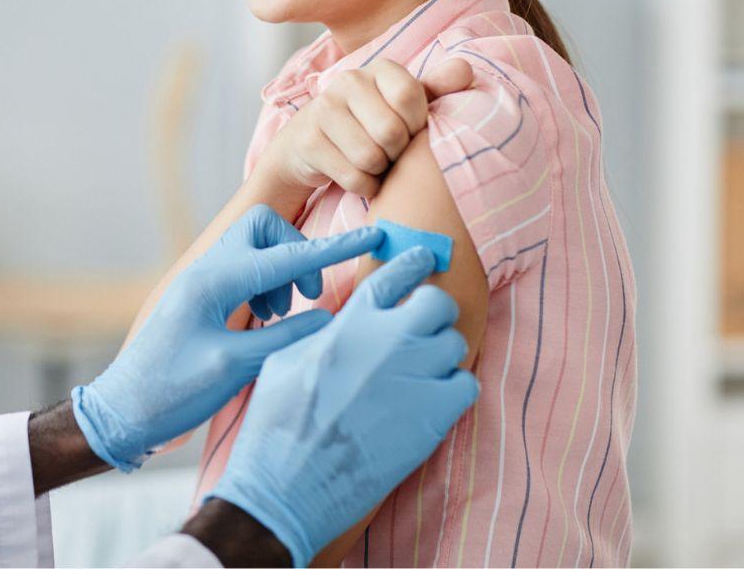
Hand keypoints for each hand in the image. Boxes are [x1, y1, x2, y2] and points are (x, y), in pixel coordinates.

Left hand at [70, 205, 383, 471]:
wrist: (121, 412)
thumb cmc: (170, 394)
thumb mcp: (234, 368)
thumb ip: (284, 338)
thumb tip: (327, 318)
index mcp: (214, 283)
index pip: (285, 256)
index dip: (333, 248)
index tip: (372, 232)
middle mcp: (205, 273)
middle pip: (264, 230)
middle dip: (295, 253)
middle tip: (306, 297)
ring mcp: (201, 284)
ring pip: (255, 251)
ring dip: (279, 275)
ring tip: (279, 316)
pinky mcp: (200, 300)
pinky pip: (243, 273)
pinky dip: (264, 289)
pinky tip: (261, 322)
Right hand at [207, 246, 479, 567]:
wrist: (287, 485)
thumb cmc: (276, 425)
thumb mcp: (285, 360)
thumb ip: (322, 332)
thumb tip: (342, 323)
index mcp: (348, 323)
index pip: (394, 275)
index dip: (414, 262)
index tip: (426, 259)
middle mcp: (386, 340)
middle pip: (437, 302)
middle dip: (433, 313)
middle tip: (422, 333)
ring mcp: (413, 376)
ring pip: (455, 343)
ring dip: (442, 356)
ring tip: (419, 377)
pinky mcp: (433, 415)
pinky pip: (466, 384)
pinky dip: (454, 391)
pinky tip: (432, 404)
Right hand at [251, 58, 473, 204]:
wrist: (311, 143)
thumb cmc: (370, 123)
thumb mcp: (404, 105)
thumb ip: (437, 89)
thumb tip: (466, 69)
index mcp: (379, 69)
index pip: (409, 96)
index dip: (415, 124)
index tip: (410, 131)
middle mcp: (348, 81)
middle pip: (390, 132)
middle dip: (396, 153)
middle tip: (391, 153)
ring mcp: (323, 109)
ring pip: (370, 157)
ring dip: (379, 172)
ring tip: (375, 164)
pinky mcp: (308, 141)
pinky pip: (352, 177)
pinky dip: (364, 187)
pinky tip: (359, 177)